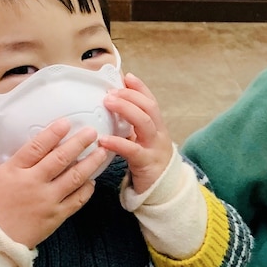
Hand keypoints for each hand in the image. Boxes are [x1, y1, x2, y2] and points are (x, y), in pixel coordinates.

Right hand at [0, 120, 108, 248]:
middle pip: (60, 159)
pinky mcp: (56, 216)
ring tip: (102, 152)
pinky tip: (92, 180)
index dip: (53, 133)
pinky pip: (77, 200)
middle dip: (79, 143)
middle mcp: (33, 183)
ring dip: (90, 163)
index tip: (66, 122)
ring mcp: (46, 200)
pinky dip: (87, 189)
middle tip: (92, 132)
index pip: (37, 147)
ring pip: (74, 177)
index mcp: (15, 170)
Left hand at [99, 73, 172, 193]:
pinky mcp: (146, 163)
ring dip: (126, 109)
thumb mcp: (141, 141)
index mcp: (156, 126)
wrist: (162, 190)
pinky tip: (103, 140)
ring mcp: (154, 147)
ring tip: (108, 103)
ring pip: (145, 123)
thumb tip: (111, 108)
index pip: (150, 101)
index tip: (126, 76)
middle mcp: (158, 133)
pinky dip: (118, 143)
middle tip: (111, 91)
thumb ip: (131, 126)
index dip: (140, 87)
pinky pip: (133, 150)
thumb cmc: (147, 162)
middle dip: (130, 96)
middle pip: (149, 108)